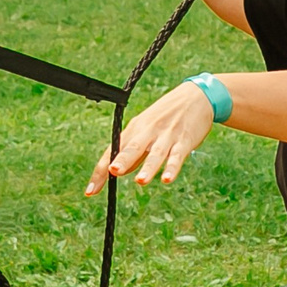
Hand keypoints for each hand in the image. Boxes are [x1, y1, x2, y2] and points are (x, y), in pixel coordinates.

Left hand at [88, 82, 215, 194]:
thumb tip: (118, 172)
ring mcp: (166, 136)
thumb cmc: (167, 115)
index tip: (90, 191)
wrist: (196, 96)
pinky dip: (172, 167)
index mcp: (135, 129)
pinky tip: (167, 178)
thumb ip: (133, 152)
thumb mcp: (146, 129)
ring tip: (141, 181)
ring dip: (148, 167)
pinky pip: (177, 156)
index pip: (114, 151)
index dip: (101, 171)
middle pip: (132, 147)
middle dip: (123, 160)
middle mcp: (148, 132)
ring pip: (155, 153)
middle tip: (113, 171)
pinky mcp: (184, 141)